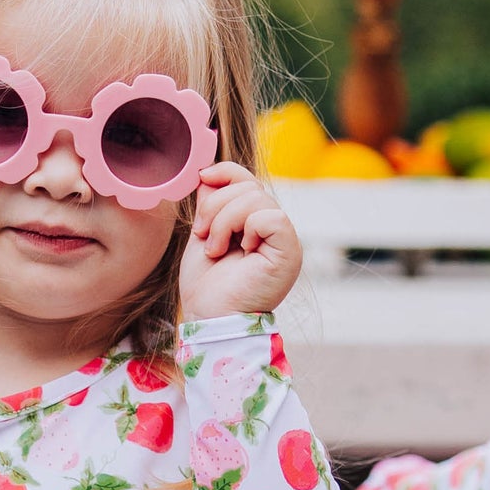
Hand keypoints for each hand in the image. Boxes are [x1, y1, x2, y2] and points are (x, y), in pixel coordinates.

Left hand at [179, 161, 301, 318]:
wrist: (210, 317)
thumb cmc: (206, 284)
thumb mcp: (203, 232)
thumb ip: (210, 203)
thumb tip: (208, 173)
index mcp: (255, 221)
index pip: (246, 178)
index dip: (223, 172)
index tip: (200, 180)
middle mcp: (274, 228)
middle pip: (248, 185)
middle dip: (215, 206)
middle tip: (204, 236)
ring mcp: (284, 239)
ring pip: (256, 198)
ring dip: (224, 221)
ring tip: (216, 249)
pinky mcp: (289, 251)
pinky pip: (271, 217)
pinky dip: (248, 229)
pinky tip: (242, 252)